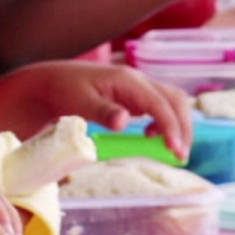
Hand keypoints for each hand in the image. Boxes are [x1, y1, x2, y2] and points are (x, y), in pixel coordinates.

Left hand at [0, 62, 192, 161]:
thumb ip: (102, 112)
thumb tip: (124, 122)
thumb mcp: (79, 102)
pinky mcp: (134, 96)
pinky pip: (160, 105)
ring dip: (177, 124)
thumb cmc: (63, 90)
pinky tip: (150, 136)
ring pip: (171, 101)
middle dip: (183, 126)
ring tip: (172, 149)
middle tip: (180, 154)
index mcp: (127, 80)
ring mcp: (137, 87)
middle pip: (174, 99)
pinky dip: (165, 121)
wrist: (51, 83)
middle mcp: (137, 80)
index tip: (175, 149)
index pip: (159, 103)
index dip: (171, 126)